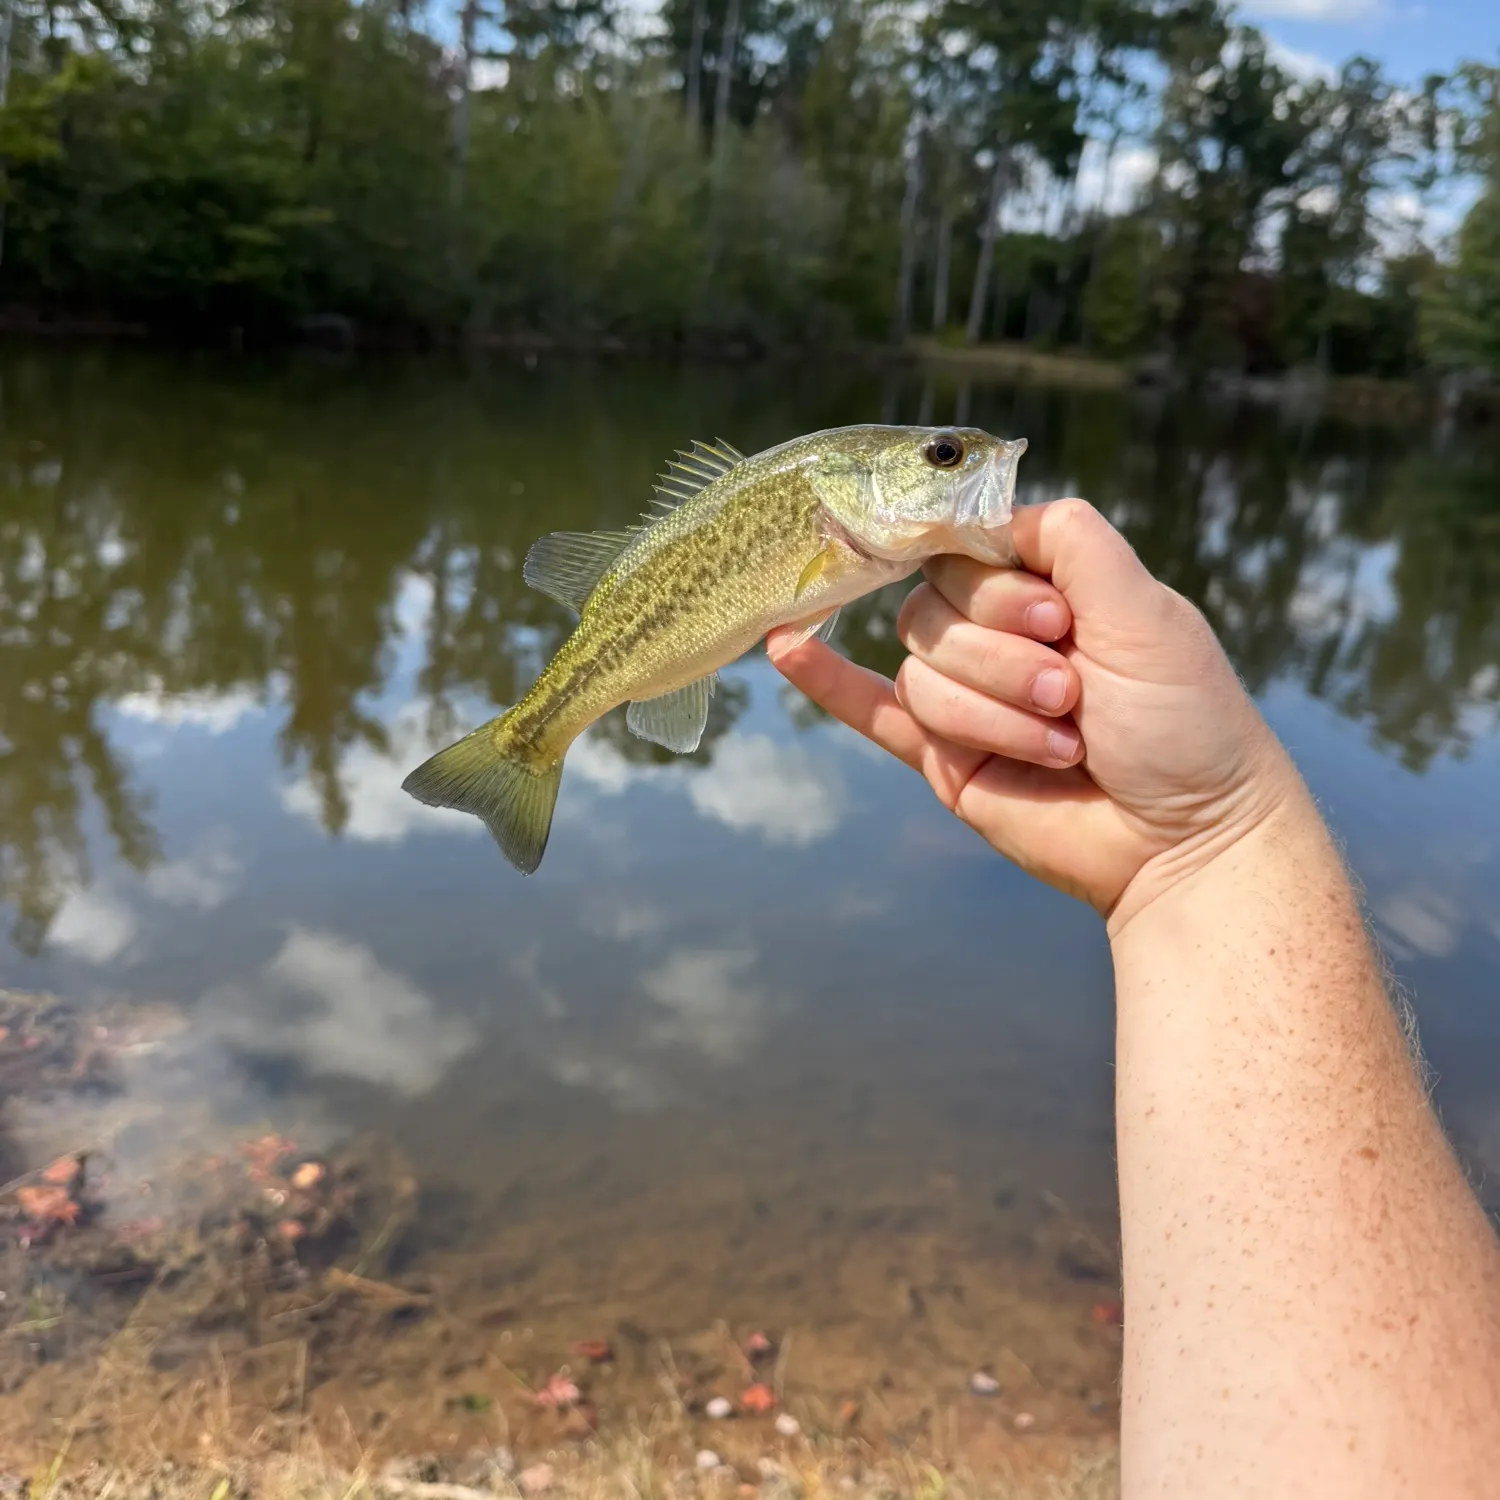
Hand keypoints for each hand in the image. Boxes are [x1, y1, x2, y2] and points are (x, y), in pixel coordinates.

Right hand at [766, 498, 1301, 929]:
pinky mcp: (945, 759)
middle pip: (934, 610)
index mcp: (1047, 590)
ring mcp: (969, 699)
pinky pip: (871, 712)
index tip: (1055, 618)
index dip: (997, 583)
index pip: (969, 549)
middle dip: (1002, 655)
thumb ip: (1071, 539)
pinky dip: (827, 682)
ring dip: (991, 711)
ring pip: (920, 673)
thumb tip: (989, 511)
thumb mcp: (1147, 609)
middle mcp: (1000, 637)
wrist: (1186, 839)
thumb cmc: (1186, 722)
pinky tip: (786, 649)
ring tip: (1061, 741)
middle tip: (1073, 692)